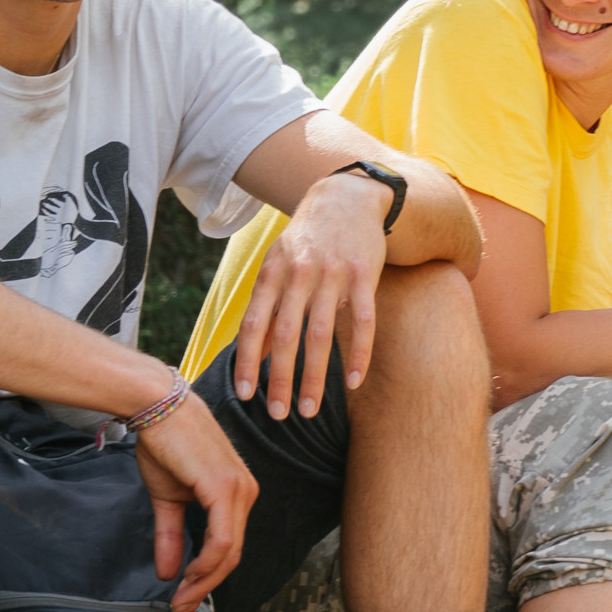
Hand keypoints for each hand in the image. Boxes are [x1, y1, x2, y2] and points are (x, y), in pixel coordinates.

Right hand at [132, 388, 258, 611]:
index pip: (229, 547)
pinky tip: (188, 578)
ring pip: (229, 553)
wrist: (156, 406)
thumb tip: (167, 572)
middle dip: (205, 588)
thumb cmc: (164, 443)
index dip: (207, 579)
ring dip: (203, 582)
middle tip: (181, 611)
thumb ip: (171, 535)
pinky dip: (206, 564)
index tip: (183, 601)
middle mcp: (245, 493)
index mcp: (236, 494)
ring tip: (180, 601)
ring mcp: (238, 490)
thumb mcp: (168, 498)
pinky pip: (222, 539)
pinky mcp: (224, 488)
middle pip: (232, 555)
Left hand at [231, 171, 391, 419]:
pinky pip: (363, 322)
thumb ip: (267, 305)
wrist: (347, 196)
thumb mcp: (279, 263)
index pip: (255, 324)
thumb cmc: (307, 238)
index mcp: (273, 272)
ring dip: (315, 377)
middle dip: (281, 379)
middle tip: (278, 416)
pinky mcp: (364, 275)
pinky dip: (359, 355)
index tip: (246, 395)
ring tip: (310, 410)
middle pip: (287, 336)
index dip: (248, 361)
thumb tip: (256, 354)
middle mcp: (300, 273)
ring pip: (322, 335)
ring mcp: (334, 274)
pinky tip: (354, 382)